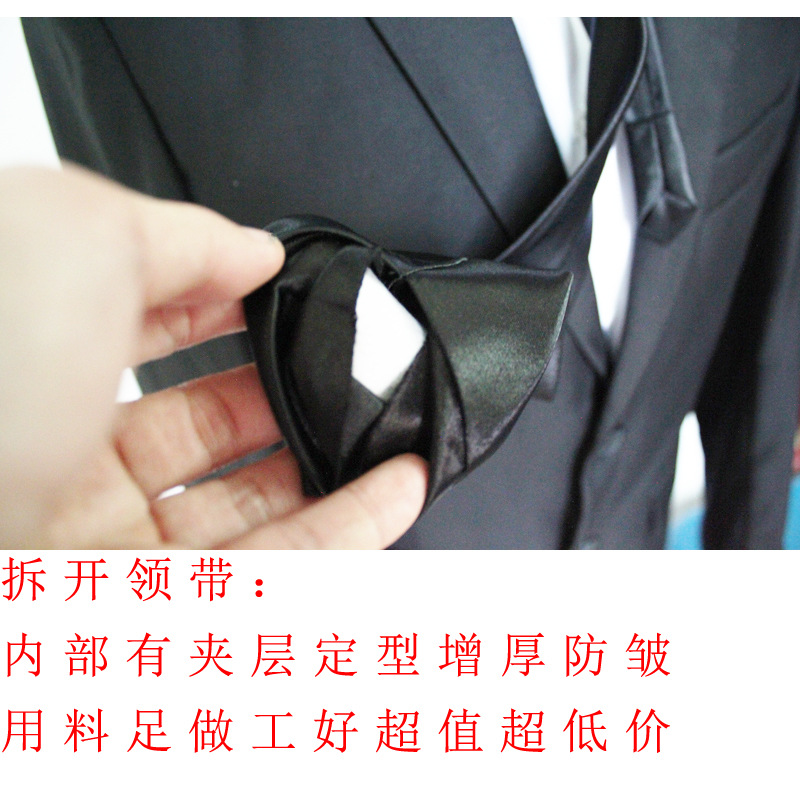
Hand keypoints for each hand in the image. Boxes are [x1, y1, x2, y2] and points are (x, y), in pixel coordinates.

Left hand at [0, 165, 426, 547]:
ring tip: (395, 426)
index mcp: (40, 372)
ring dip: (333, 466)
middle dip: (283, 389)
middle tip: (342, 365)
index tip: (284, 289)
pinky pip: (280, 571)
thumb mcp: (76, 240)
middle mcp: (70, 468)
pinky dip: (351, 528)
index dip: (218, 304)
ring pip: (253, 507)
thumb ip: (175, 238)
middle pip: (205, 427)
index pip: (145, 332)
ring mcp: (119, 554)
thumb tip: (251, 251)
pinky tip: (398, 487)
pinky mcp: (170, 619)